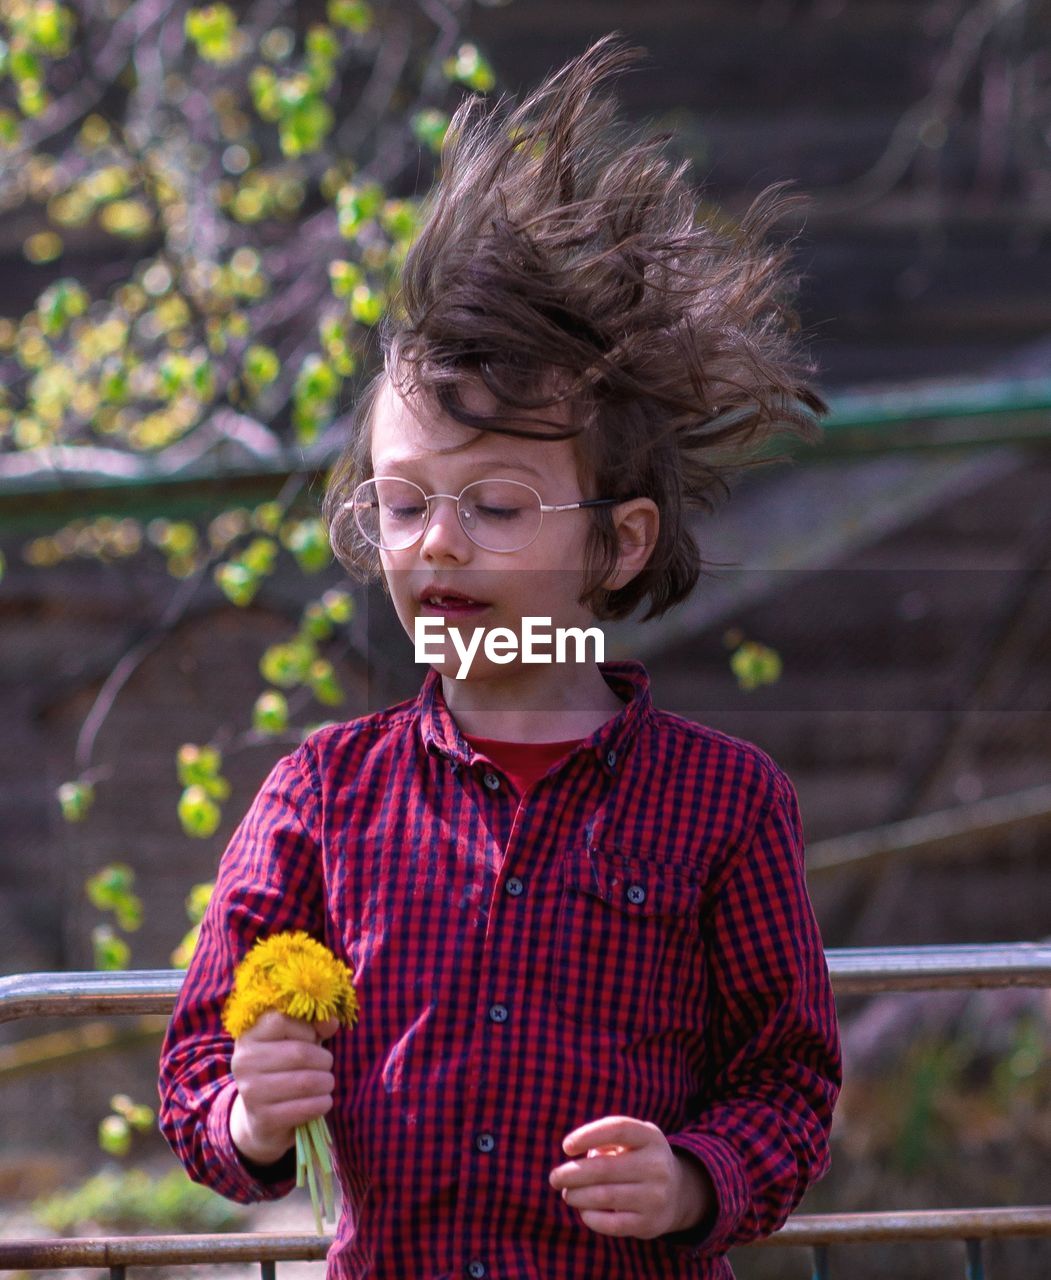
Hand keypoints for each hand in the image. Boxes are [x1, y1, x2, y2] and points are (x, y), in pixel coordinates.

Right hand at [229, 1012, 339, 1166]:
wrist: (260, 1117)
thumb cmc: (283, 1069)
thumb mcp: (294, 1041)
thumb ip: (313, 1027)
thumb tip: (332, 1021)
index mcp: (248, 1036)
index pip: (281, 1020)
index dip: (307, 1029)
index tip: (313, 1039)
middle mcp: (244, 1062)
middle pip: (299, 1053)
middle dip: (324, 1060)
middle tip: (327, 1065)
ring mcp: (250, 1091)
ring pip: (305, 1081)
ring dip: (325, 1082)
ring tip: (326, 1083)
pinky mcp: (263, 1118)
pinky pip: (304, 1107)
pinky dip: (322, 1103)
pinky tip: (322, 1101)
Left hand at [549, 1116, 715, 1239]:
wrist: (677, 1193)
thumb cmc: (638, 1159)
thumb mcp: (631, 1141)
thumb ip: (604, 1140)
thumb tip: (573, 1156)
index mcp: (650, 1137)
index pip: (617, 1129)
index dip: (588, 1135)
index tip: (566, 1146)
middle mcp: (656, 1165)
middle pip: (604, 1168)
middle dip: (572, 1173)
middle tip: (554, 1177)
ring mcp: (655, 1196)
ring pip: (604, 1196)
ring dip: (577, 1196)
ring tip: (567, 1193)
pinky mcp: (649, 1223)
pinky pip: (611, 1223)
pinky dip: (591, 1217)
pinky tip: (583, 1211)